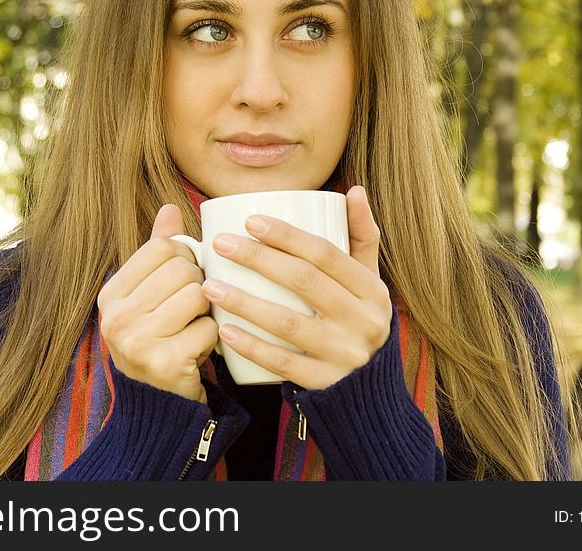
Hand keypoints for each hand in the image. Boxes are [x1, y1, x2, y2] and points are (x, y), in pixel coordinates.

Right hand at [98, 204, 217, 403]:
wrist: (159, 404)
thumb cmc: (158, 339)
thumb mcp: (150, 294)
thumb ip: (158, 252)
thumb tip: (170, 207)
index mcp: (110, 294)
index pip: (161, 247)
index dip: (184, 256)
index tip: (184, 277)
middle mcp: (117, 317)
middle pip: (182, 269)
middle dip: (199, 284)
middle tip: (193, 307)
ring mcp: (138, 342)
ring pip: (198, 295)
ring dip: (207, 311)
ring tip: (194, 326)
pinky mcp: (166, 363)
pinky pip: (209, 328)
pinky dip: (213, 337)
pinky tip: (199, 349)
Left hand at [201, 185, 390, 389]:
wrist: (368, 390)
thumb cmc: (358, 321)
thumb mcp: (369, 282)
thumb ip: (363, 237)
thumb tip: (353, 190)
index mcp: (372, 290)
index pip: (326, 254)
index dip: (287, 234)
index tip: (250, 220)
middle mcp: (363, 321)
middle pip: (304, 281)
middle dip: (258, 258)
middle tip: (220, 244)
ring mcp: (343, 354)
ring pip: (288, 324)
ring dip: (244, 302)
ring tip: (210, 286)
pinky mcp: (324, 383)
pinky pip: (282, 364)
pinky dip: (252, 347)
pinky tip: (225, 331)